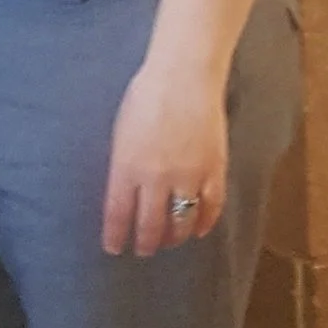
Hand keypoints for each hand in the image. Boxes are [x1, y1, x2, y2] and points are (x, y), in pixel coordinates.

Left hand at [102, 56, 227, 258]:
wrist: (184, 77)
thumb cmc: (145, 97)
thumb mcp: (121, 134)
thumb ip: (123, 167)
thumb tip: (124, 196)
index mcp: (127, 167)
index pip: (119, 214)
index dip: (116, 236)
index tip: (113, 248)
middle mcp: (156, 178)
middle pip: (151, 225)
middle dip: (145, 243)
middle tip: (142, 250)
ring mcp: (188, 176)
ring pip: (181, 222)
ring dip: (173, 237)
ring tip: (169, 242)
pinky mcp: (214, 170)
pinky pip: (211, 208)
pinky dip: (205, 223)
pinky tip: (198, 230)